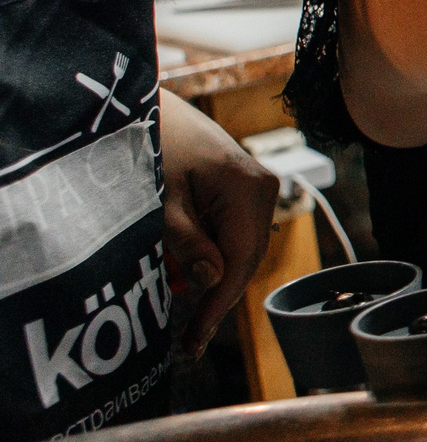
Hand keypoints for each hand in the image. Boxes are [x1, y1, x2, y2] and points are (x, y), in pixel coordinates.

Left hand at [156, 92, 276, 356]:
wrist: (150, 102)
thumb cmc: (152, 144)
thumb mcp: (162, 199)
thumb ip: (188, 242)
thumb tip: (212, 282)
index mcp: (248, 190)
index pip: (240, 262)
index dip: (218, 304)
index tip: (196, 340)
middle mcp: (263, 189)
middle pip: (245, 258)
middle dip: (215, 294)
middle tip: (188, 335)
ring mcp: (256, 186)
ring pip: (239, 247)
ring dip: (210, 274)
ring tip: (174, 294)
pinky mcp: (242, 187)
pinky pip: (232, 230)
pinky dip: (209, 252)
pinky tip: (181, 263)